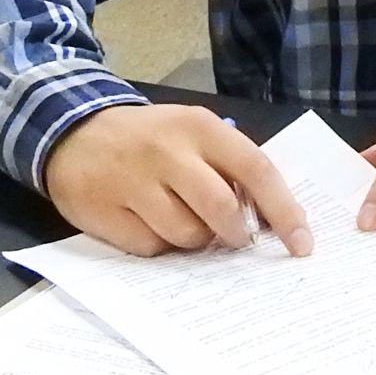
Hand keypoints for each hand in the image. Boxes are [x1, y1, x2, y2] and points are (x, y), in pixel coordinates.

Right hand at [44, 105, 312, 258]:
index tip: (302, 245)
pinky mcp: (105, 211)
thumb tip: (272, 219)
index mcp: (200, 126)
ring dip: (195, 241)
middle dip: (236, 234)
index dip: (284, 211)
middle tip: (235, 240)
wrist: (73, 133)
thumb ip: (230, 166)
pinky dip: (158, 245)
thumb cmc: (150, 139)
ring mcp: (133, 181)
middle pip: (221, 208)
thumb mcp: (193, 133)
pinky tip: (147, 223)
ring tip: (183, 221)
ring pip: (186, 235)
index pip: (256, 170)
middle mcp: (167, 151)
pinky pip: (150, 247)